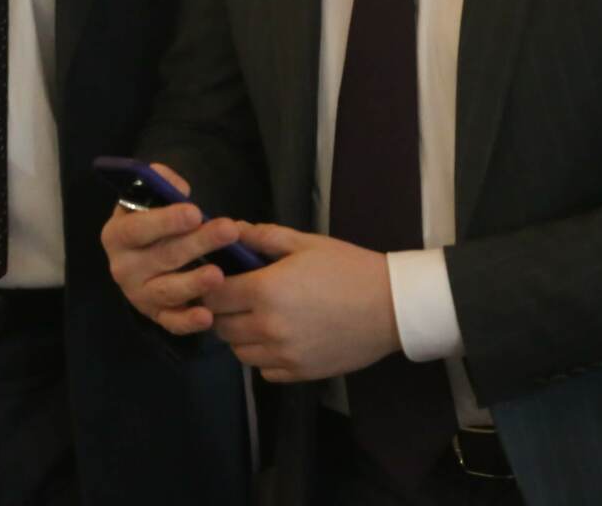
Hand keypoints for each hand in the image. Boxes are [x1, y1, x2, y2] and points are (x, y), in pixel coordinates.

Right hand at [100, 163, 245, 334]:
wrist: (140, 258)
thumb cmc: (151, 223)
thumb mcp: (149, 198)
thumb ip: (161, 184)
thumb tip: (178, 187)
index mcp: (117, 235)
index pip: (138, 228)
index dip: (165, 220)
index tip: (195, 212)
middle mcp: (123, 268)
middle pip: (162, 256)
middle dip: (198, 243)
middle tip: (228, 230)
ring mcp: (139, 295)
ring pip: (168, 290)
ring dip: (194, 283)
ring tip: (218, 274)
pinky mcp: (156, 316)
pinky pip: (172, 323)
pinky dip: (188, 323)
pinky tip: (207, 317)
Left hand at [202, 223, 399, 382]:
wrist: (391, 306)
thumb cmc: (348, 267)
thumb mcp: (306, 243)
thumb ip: (263, 236)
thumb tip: (231, 229)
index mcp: (265, 290)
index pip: (212, 296)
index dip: (210, 288)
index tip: (219, 281)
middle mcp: (267, 327)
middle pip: (220, 327)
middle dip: (222, 312)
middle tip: (237, 299)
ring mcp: (283, 354)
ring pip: (239, 352)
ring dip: (241, 336)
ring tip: (258, 319)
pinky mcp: (299, 373)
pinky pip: (264, 371)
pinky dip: (264, 357)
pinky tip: (279, 339)